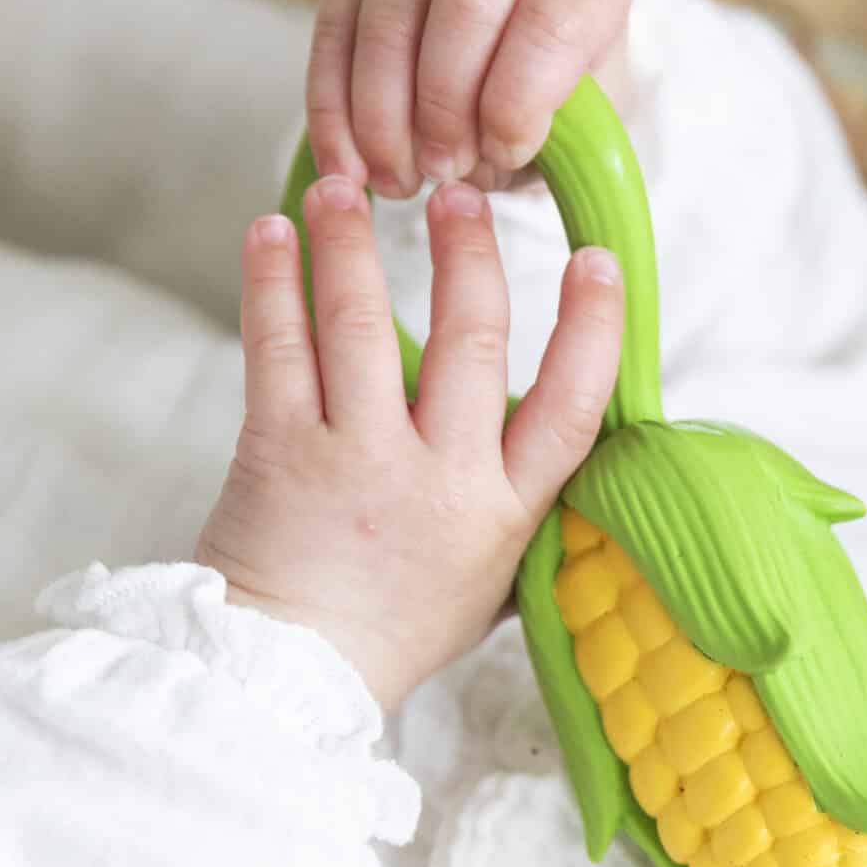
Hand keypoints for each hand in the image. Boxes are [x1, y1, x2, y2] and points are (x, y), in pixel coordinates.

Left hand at [194, 176, 622, 710]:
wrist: (292, 677)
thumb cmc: (394, 628)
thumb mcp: (488, 580)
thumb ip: (519, 506)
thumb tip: (556, 439)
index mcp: (503, 512)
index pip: (568, 409)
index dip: (590, 331)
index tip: (595, 262)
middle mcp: (439, 479)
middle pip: (470, 342)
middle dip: (469, 255)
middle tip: (460, 194)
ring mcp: (357, 460)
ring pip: (365, 326)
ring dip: (354, 245)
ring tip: (345, 189)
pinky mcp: (280, 451)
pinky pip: (278, 348)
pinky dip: (273, 282)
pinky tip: (271, 233)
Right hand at [304, 0, 633, 198]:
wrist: (525, 37)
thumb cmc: (565, 87)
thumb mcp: (586, 115)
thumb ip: (552, 135)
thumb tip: (476, 161)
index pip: (550, 20)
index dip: (518, 101)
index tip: (504, 156)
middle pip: (463, 8)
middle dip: (444, 107)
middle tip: (442, 172)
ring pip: (388, 15)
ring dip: (382, 114)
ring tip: (398, 180)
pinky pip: (336, 23)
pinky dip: (334, 105)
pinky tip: (348, 165)